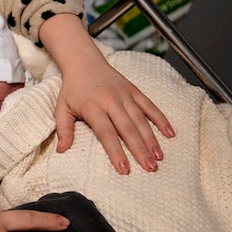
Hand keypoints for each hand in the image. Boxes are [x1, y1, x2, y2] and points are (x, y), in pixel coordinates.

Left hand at [38, 13, 174, 173]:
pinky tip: (170, 133)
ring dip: (152, 139)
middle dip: (139, 150)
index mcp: (92, 107)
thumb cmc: (72, 89)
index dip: (116, 151)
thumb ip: (63, 129)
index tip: (124, 169)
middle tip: (150, 168)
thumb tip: (62, 150)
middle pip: (128, 129)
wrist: (84, 62)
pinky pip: (150, 106)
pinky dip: (161, 119)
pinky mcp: (134, 90)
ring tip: (158, 157)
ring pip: (141, 119)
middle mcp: (111, 101)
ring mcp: (125, 95)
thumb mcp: (61, 108)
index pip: (106, 133)